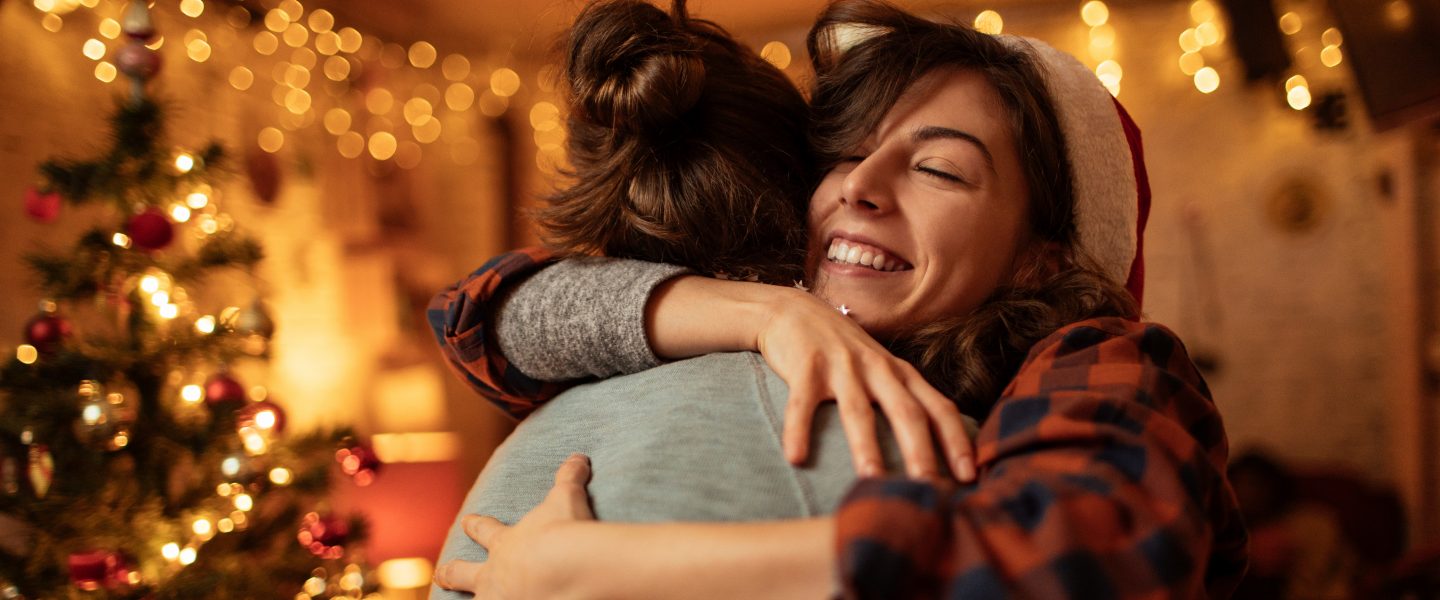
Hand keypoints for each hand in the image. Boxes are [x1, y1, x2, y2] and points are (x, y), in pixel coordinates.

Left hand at [433, 453, 595, 598]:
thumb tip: (579, 456)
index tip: (466, 521)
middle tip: (440, 573)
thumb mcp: (567, 498)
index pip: (484, 530)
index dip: (475, 525)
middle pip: (461, 572)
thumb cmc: (563, 530)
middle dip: (450, 572)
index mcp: (504, 542)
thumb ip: (569, 478)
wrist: (569, 566)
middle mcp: (494, 574)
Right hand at [756, 288, 975, 481]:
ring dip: (867, 447)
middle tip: (927, 489)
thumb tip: (934, 457)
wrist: (794, 311)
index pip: (939, 408)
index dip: (956, 441)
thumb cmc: (843, 353)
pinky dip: (799, 430)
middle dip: (920, 453)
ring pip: (858, 411)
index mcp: (901, 374)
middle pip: (906, 412)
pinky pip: (802, 403)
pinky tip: (796, 458)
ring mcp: (842, 367)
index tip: (968, 477)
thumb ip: (905, 401)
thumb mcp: (882, 370)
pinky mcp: (806, 367)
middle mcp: (878, 369)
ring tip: (871, 481)